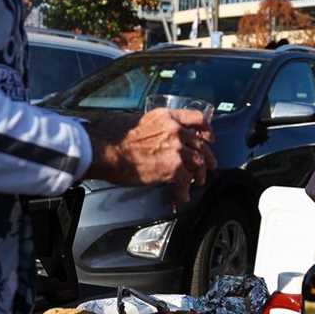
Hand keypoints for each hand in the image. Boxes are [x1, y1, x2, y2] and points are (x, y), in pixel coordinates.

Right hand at [84, 108, 216, 206]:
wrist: (105, 149)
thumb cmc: (112, 136)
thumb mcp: (139, 121)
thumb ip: (156, 127)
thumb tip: (157, 135)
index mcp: (167, 117)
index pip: (197, 118)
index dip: (206, 130)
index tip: (209, 137)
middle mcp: (175, 130)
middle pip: (201, 143)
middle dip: (207, 156)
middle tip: (209, 164)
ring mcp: (176, 148)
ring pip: (198, 162)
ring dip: (199, 174)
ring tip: (198, 182)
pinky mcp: (173, 167)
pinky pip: (186, 181)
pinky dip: (184, 191)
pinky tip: (182, 196)